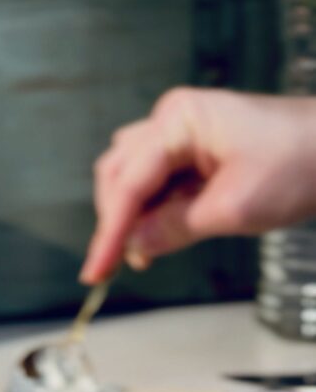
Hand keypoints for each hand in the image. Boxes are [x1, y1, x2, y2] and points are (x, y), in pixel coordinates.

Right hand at [81, 89, 315, 282]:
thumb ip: (175, 229)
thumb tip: (135, 247)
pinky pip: (158, 181)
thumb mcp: (233, 209)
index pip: (129, 183)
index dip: (108, 232)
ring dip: (130, 216)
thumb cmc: (298, 165)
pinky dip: (152, 210)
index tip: (95, 271)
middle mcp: (174, 120)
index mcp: (179, 121)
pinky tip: (157, 236)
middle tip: (110, 268)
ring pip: (133, 177)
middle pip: (118, 174)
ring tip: (140, 254)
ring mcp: (184, 132)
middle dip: (114, 221)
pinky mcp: (196, 148)